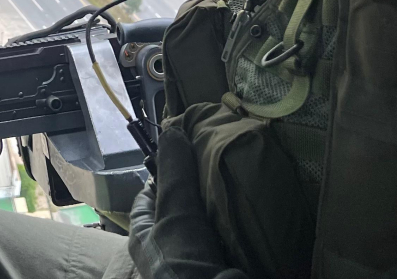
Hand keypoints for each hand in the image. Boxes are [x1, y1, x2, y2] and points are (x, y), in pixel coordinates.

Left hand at [128, 122, 244, 278]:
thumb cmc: (183, 264)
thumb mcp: (175, 214)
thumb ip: (174, 175)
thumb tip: (171, 132)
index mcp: (144, 235)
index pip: (149, 193)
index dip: (164, 169)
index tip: (186, 148)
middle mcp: (166, 247)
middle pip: (181, 206)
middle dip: (198, 185)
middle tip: (220, 159)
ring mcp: (195, 258)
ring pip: (207, 220)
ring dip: (221, 204)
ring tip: (240, 177)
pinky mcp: (221, 264)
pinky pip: (228, 236)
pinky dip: (238, 223)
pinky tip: (253, 207)